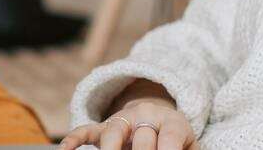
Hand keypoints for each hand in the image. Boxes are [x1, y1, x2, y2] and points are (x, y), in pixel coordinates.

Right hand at [57, 98, 197, 149]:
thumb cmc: (176, 142)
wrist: (159, 120)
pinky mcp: (104, 129)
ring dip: (111, 149)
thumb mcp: (187, 147)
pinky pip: (86, 131)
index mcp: (172, 122)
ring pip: (113, 131)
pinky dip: (74, 139)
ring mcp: (122, 121)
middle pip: (142, 134)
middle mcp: (145, 116)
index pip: (170, 137)